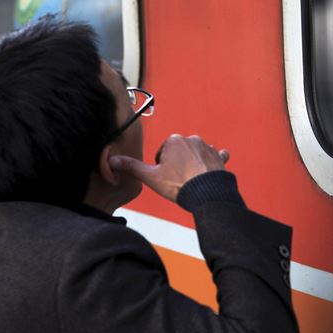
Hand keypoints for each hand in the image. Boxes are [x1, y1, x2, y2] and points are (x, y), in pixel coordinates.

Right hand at [110, 134, 228, 201]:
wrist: (207, 193)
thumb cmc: (178, 184)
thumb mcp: (151, 177)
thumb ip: (132, 167)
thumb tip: (112, 160)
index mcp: (174, 141)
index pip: (163, 153)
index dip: (161, 167)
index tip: (165, 178)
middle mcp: (192, 139)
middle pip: (179, 153)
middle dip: (178, 165)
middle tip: (177, 181)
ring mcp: (207, 147)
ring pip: (196, 155)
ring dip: (194, 164)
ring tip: (192, 181)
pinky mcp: (219, 157)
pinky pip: (217, 156)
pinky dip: (213, 163)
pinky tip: (211, 171)